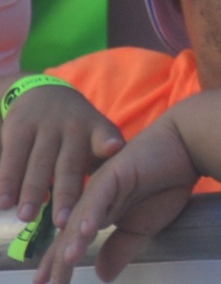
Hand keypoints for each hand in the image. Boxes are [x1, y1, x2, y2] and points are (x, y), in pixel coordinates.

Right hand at [1, 84, 122, 224]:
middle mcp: (72, 125)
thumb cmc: (74, 129)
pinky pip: (12, 156)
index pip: (104, 136)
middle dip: (66, 192)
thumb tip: (108, 195)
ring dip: (31, 190)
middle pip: (68, 163)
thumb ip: (101, 160)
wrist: (41, 93)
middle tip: (62, 222)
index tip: (113, 149)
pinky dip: (6, 180)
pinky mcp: (18, 127)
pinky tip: (3, 201)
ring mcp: (45, 125)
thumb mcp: (93, 135)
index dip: (107, 143)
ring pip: (38, 161)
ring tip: (25, 216)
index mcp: (95, 128)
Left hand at [32, 118, 193, 283]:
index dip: (58, 263)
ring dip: (74, 239)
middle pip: (69, 233)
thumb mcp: (143, 226)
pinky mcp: (114, 172)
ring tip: (67, 262)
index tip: (46, 283)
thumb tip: (102, 276)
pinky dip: (93, 212)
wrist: (187, 148)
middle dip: (57, 259)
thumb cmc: (167, 183)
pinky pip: (100, 195)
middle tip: (46, 281)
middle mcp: (93, 199)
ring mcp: (101, 185)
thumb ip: (121, 248)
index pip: (72, 241)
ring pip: (82, 216)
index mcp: (98, 212)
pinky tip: (87, 229)